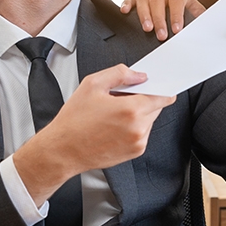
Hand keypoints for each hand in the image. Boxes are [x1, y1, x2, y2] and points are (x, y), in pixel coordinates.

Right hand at [13, 64, 176, 204]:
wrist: (63, 150)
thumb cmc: (74, 121)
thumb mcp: (92, 85)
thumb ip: (120, 73)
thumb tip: (138, 75)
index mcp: (131, 110)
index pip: (162, 96)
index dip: (161, 88)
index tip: (159, 84)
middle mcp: (138, 128)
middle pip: (156, 107)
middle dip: (144, 99)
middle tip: (122, 98)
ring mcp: (138, 143)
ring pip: (149, 120)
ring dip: (138, 114)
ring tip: (113, 114)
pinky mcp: (135, 152)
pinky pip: (142, 133)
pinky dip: (134, 127)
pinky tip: (114, 126)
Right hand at [121, 0, 205, 40]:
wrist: (183, 16)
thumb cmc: (190, 20)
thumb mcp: (198, 19)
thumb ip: (201, 22)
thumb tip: (209, 31)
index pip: (177, 1)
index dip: (177, 15)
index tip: (177, 30)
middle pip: (158, 1)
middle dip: (160, 19)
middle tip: (161, 36)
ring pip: (144, 0)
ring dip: (144, 15)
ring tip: (147, 29)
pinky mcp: (140, 1)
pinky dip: (127, 3)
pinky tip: (125, 12)